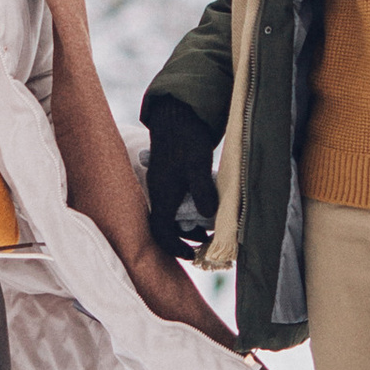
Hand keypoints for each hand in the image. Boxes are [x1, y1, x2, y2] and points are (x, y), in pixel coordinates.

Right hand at [141, 97, 220, 262]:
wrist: (177, 115)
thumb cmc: (186, 139)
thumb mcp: (198, 165)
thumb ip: (202, 191)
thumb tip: (209, 216)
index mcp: (162, 194)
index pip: (161, 232)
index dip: (175, 247)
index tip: (192, 254)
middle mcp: (159, 193)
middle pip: (167, 226)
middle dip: (185, 237)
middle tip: (206, 240)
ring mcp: (163, 186)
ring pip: (172, 215)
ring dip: (189, 224)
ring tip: (209, 226)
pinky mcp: (170, 178)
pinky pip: (176, 203)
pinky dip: (189, 211)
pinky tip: (205, 207)